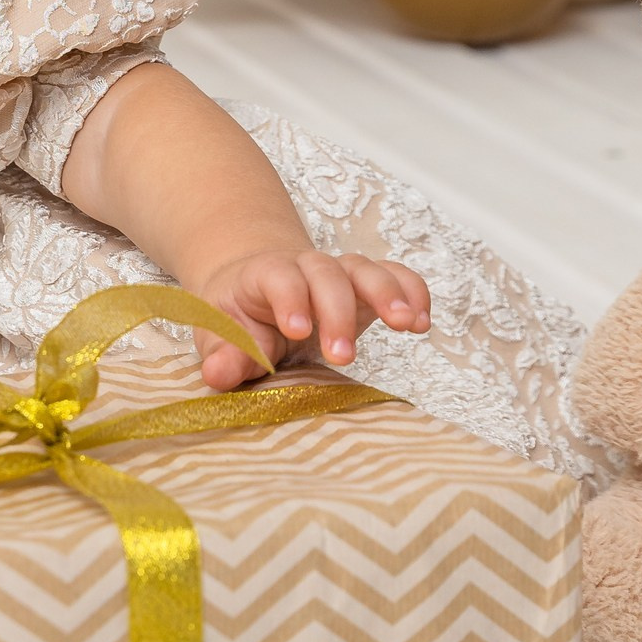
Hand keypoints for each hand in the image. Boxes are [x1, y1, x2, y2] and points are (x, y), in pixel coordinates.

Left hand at [190, 249, 430, 390]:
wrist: (256, 289)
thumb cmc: (238, 316)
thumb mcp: (221, 333)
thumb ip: (223, 354)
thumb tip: (219, 374)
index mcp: (265, 275)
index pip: (279, 276)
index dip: (289, 298)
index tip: (297, 330)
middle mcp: (306, 267)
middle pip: (327, 275)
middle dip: (338, 313)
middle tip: (343, 356)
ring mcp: (340, 274)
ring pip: (366, 270)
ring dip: (388, 293)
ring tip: (407, 324)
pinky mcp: (367, 287)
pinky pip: (396, 277)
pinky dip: (412, 292)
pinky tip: (422, 321)